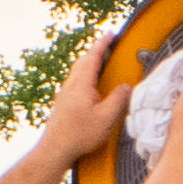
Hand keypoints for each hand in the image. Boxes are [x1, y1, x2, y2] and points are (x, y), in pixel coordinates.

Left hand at [31, 41, 133, 170]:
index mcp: (81, 84)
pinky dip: (85, 75)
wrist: (55, 149)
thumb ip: (119, 99)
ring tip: (101, 64)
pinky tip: (91, 86)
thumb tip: (127, 87)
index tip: (110, 34)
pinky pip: (75, 81)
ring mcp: (64, 93)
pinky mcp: (62, 102)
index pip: (93, 57)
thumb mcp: (106, 117)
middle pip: (83, 61)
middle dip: (96, 51)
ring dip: (89, 63)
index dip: (102, 44)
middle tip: (107, 47)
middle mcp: (70, 85)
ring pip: (78, 71)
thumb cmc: (78, 134)